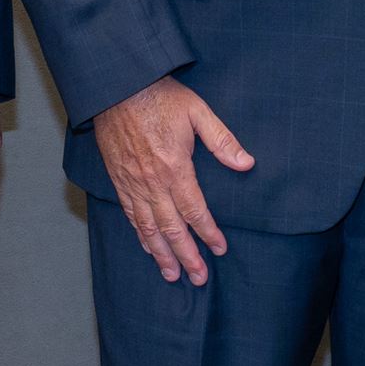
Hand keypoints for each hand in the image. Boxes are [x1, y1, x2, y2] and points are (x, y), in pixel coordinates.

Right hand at [93, 77, 250, 284]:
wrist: (117, 87)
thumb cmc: (160, 97)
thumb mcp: (198, 112)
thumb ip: (222, 140)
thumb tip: (247, 163)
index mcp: (175, 167)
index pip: (195, 210)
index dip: (208, 233)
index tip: (220, 249)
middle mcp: (152, 182)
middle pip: (171, 228)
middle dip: (186, 256)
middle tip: (198, 278)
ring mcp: (133, 183)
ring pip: (148, 228)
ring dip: (161, 254)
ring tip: (172, 275)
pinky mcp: (119, 180)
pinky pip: (130, 215)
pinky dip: (140, 236)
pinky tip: (149, 248)